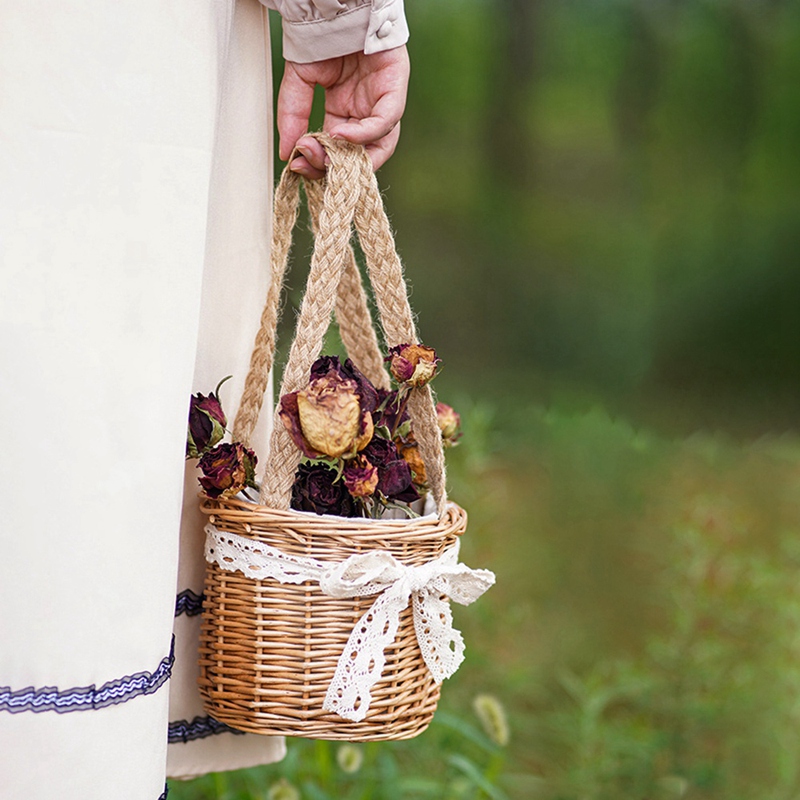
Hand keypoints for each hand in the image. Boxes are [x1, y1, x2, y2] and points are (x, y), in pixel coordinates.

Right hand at [277, 45, 409, 178]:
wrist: (332, 2)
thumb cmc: (321, 36)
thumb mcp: (299, 80)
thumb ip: (293, 115)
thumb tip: (286, 152)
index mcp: (345, 114)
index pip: (339, 152)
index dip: (321, 164)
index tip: (298, 165)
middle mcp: (367, 112)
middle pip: (362, 157)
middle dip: (336, 167)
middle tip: (312, 166)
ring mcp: (383, 101)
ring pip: (380, 145)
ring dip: (353, 157)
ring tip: (327, 155)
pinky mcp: (396, 87)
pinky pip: (386, 120)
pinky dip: (366, 133)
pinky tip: (342, 135)